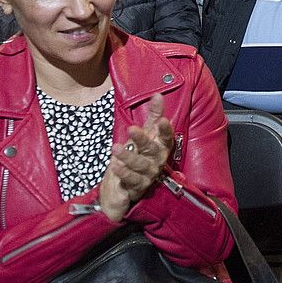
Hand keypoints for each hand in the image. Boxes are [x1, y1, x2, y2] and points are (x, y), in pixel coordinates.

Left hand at [98, 94, 174, 222]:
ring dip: (128, 157)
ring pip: (140, 165)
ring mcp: (148, 175)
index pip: (166, 137)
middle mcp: (157, 161)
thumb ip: (153, 116)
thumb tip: (157, 95)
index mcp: (160, 147)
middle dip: (142, 139)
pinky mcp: (137, 187)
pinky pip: (131, 180)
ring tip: (115, 148)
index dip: (165, 129)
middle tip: (131, 129)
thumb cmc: (138, 154)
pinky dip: (123, 173)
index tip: (162, 120)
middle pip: (152, 150)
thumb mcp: (144, 134)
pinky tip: (114, 165)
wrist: (124, 185)